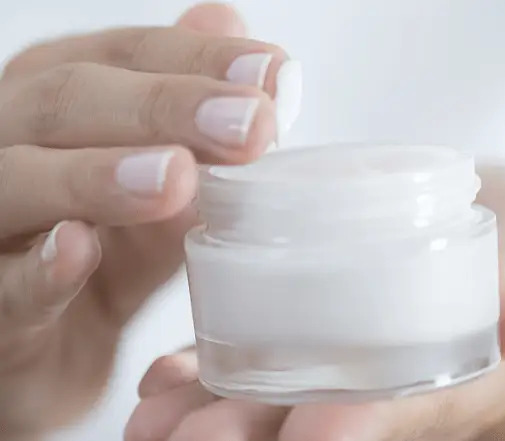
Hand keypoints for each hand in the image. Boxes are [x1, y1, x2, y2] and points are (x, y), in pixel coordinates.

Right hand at [0, 3, 299, 436]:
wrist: (53, 351)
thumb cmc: (109, 259)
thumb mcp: (164, 195)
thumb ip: (196, 131)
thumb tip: (255, 51)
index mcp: (61, 107)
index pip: (124, 56)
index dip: (198, 59)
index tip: (272, 74)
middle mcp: (11, 144)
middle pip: (66, 99)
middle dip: (164, 106)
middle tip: (250, 124)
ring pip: (17, 177)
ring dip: (99, 174)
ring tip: (176, 177)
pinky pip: (2, 285)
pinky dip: (38, 267)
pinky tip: (78, 248)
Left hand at [125, 165, 504, 440]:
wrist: (497, 242)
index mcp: (459, 378)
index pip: (405, 411)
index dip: (360, 426)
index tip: (311, 434)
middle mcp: (396, 388)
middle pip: (321, 422)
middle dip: (253, 436)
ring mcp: (353, 366)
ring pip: (279, 402)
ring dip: (211, 412)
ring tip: (148, 422)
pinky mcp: (322, 336)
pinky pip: (262, 363)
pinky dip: (209, 372)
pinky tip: (161, 377)